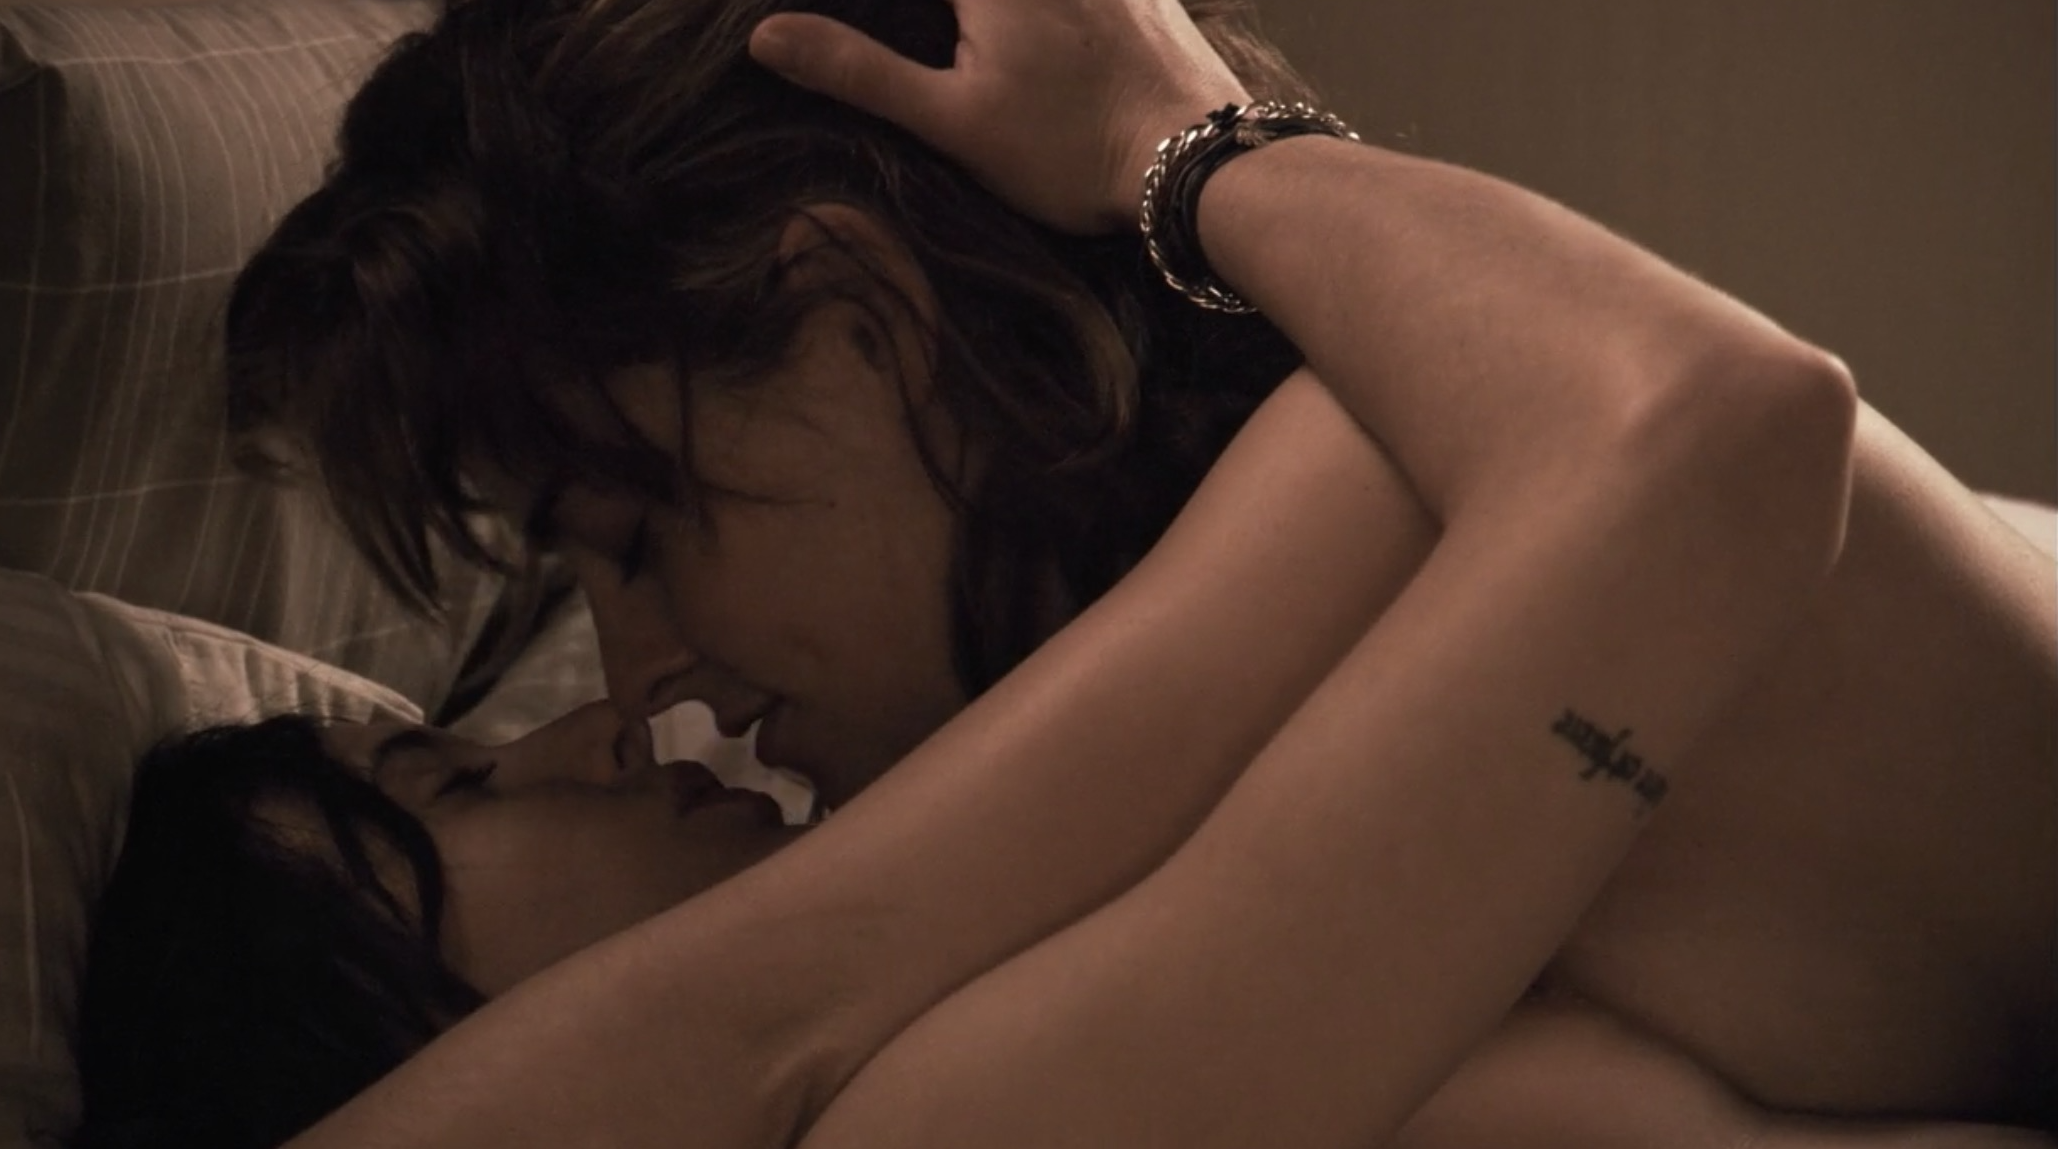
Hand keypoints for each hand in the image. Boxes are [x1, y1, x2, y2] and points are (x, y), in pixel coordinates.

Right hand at [749, 0, 1249, 234]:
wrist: (1203, 161)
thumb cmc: (1073, 148)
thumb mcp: (953, 121)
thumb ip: (860, 71)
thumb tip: (767, 37)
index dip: (861, 13)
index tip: (837, 32)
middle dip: (937, 22)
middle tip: (943, 62)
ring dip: (974, 20)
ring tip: (962, 45)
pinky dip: (1032, 10)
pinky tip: (1024, 38)